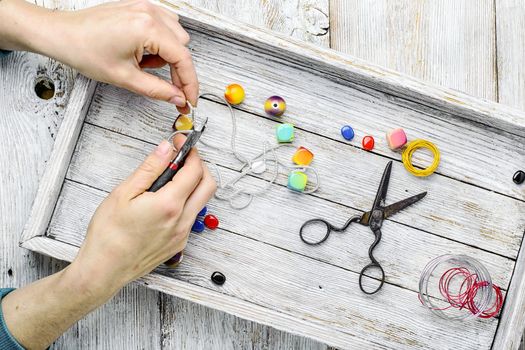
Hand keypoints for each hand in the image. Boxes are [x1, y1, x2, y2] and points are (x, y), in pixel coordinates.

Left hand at [0, 0, 197, 112]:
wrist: (62, 35)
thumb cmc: (84, 50)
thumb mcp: (125, 78)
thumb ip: (157, 90)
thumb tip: (178, 98)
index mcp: (147, 28)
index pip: (182, 59)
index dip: (190, 83)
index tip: (190, 100)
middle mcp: (149, 13)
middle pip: (182, 47)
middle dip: (177, 70)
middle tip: (167, 88)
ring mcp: (145, 7)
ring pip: (176, 36)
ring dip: (167, 55)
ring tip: (143, 64)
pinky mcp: (139, 7)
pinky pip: (164, 25)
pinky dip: (160, 42)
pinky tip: (142, 51)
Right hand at [2, 137, 215, 348]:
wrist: (104, 270)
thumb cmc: (108, 234)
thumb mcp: (124, 193)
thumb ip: (150, 168)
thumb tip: (166, 148)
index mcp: (170, 205)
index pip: (194, 170)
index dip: (190, 151)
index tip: (180, 142)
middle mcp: (182, 220)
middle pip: (208, 185)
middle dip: (200, 165)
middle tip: (183, 157)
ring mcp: (183, 234)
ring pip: (202, 201)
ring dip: (194, 184)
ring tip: (171, 177)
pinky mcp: (179, 244)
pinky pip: (191, 217)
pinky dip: (186, 201)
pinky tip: (166, 199)